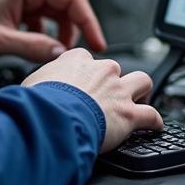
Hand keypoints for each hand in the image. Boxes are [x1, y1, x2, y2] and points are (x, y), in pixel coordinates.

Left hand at [0, 0, 106, 62]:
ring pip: (59, 12)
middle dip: (77, 28)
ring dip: (62, 33)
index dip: (88, 21)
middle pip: (68, 3)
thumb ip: (35, 48)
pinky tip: (42, 48)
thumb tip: (62, 54)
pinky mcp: (21, 5)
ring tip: (57, 53)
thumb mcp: (1, 41)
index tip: (97, 42)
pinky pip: (46, 18)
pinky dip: (49, 34)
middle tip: (83, 53)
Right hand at [22, 48, 162, 150]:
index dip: (84, 72)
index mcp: (77, 60)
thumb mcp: (31, 83)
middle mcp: (102, 70)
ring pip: (142, 81)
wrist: (54, 118)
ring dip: (141, 91)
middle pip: (114, 68)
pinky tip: (153, 126)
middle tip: (106, 96)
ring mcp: (118, 91)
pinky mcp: (130, 114)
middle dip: (112, 81)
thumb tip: (35, 87)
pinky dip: (154, 121)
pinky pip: (151, 115)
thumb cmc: (39, 102)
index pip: (85, 58)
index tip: (81, 82)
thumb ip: (41, 80)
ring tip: (138, 100)